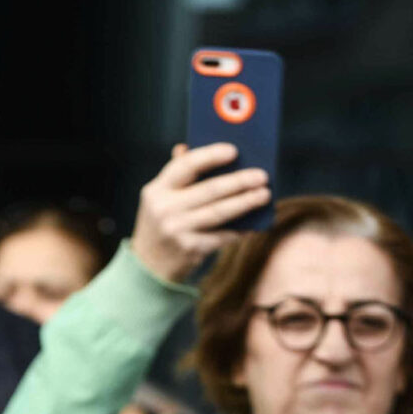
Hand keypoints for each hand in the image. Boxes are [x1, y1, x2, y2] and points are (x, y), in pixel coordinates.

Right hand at [129, 144, 270, 285]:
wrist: (148, 267)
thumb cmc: (161, 224)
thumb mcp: (160, 198)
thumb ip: (176, 174)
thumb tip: (188, 146)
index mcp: (157, 189)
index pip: (186, 165)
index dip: (211, 156)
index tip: (234, 151)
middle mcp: (165, 209)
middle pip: (210, 190)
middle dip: (239, 181)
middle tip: (261, 176)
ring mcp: (177, 231)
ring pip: (219, 212)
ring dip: (246, 203)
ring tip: (264, 195)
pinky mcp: (190, 249)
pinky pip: (221, 236)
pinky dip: (238, 230)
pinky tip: (252, 224)